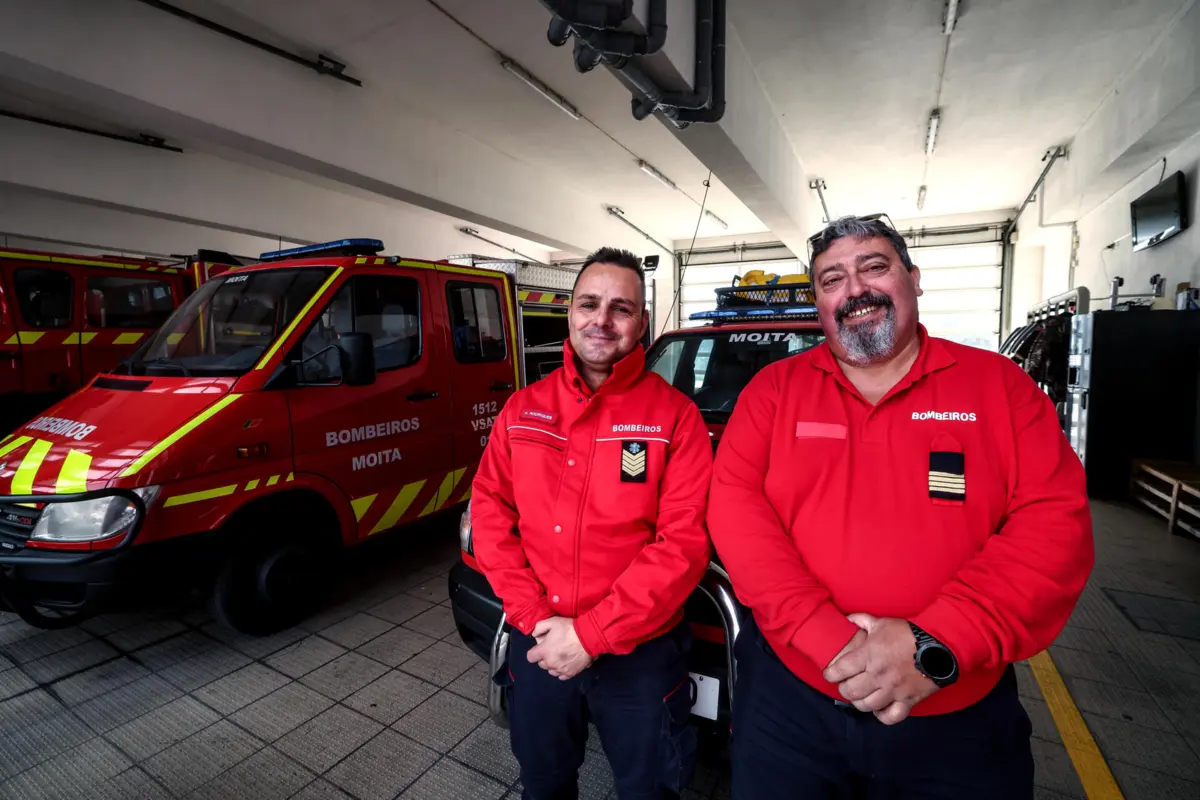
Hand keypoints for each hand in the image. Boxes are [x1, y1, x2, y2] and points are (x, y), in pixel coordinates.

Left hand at [527, 617, 592, 679]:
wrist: (589, 637)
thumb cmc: (570, 628)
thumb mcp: (552, 621)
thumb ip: (539, 627)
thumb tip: (534, 635)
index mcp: (544, 651)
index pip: (531, 657)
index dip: (534, 652)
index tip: (540, 648)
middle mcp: (550, 663)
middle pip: (541, 665)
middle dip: (544, 658)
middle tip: (552, 649)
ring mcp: (561, 669)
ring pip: (551, 671)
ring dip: (553, 665)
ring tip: (560, 657)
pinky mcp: (571, 673)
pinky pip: (561, 676)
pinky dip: (562, 671)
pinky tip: (566, 663)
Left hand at [822, 614, 937, 724]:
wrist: (940, 645)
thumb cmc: (908, 633)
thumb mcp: (882, 622)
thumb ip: (861, 621)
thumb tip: (847, 618)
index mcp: (868, 655)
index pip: (840, 670)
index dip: (830, 674)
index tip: (829, 675)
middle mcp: (878, 675)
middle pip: (850, 691)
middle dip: (844, 689)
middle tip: (845, 684)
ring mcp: (893, 690)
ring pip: (867, 706)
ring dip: (860, 702)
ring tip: (860, 696)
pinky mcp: (908, 701)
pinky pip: (891, 717)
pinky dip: (882, 715)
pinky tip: (879, 709)